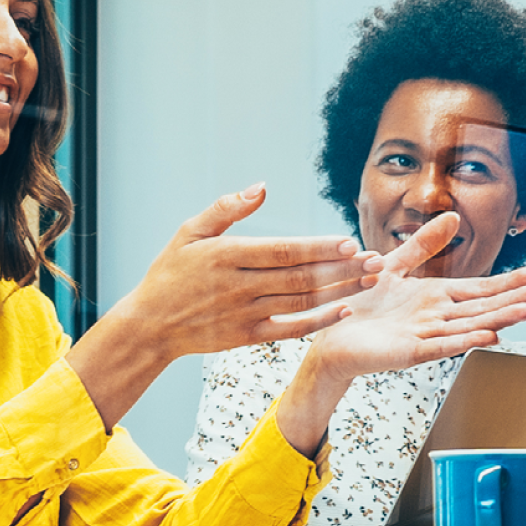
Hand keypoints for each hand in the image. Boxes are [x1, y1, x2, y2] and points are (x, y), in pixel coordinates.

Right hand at [132, 185, 376, 355]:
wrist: (150, 325)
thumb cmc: (171, 273)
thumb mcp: (189, 232)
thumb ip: (226, 208)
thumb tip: (262, 187)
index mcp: (227, 256)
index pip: (283, 251)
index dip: (318, 248)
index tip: (348, 243)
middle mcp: (240, 286)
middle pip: (300, 276)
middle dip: (342, 269)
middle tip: (375, 261)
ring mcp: (245, 314)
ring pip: (301, 301)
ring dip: (340, 291)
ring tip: (370, 279)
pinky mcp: (248, 337)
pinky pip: (291, 329)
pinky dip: (319, 321)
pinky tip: (344, 310)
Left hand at [271, 256, 525, 456]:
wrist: (328, 335)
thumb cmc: (359, 304)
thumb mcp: (395, 263)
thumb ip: (425, 244)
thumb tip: (453, 216)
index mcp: (434, 297)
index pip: (480, 289)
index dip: (508, 282)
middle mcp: (435, 317)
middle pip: (482, 307)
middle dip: (514, 299)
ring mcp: (424, 335)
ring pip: (469, 326)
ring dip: (499, 319)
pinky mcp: (408, 352)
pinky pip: (441, 346)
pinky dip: (464, 341)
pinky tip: (488, 336)